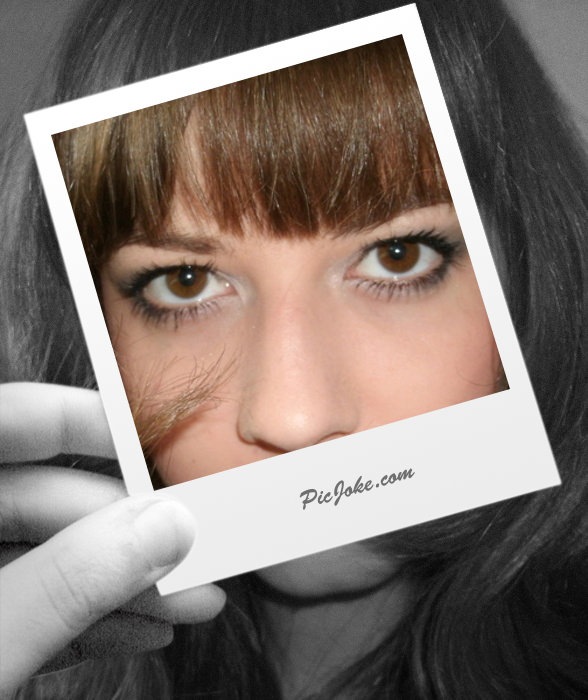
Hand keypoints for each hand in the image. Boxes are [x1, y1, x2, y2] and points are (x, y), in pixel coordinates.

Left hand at [0, 383, 225, 697]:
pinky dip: (88, 618)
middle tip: (190, 555)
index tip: (151, 441)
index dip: (85, 420)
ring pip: (50, 557)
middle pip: (46, 498)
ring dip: (122, 582)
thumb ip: (70, 581)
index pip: (15, 421)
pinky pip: (36, 606)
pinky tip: (140, 629)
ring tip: (185, 607)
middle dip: (128, 532)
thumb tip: (165, 528)